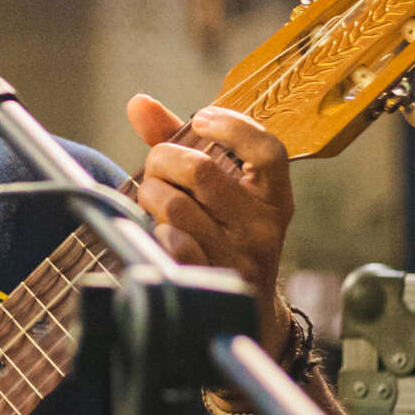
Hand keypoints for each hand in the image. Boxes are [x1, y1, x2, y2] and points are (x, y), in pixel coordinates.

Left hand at [126, 95, 295, 348]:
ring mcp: (240, 257)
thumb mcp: (219, 190)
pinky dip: (156, 232)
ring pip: (175, 206)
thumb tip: (140, 103)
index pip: (268, 150)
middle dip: (162, 162)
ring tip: (155, 203)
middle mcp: (263, 225)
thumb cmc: (224, 234)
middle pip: (200, 171)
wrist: (246, 311)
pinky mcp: (213, 282)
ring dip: (150, 197)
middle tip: (157, 170)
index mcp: (274, 196)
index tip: (202, 118)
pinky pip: (171, 243)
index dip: (233, 126)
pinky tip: (161, 233)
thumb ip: (181, 143)